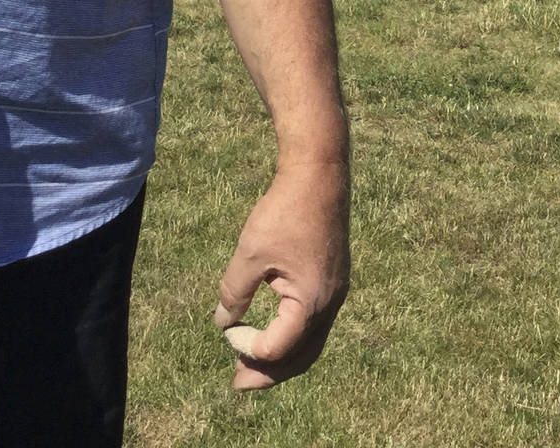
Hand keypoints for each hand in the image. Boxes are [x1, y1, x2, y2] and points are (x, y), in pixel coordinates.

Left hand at [213, 160, 349, 390]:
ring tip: (254, 366)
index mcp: (311, 302)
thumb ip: (235, 292)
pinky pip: (315, 323)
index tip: (228, 328)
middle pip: (301, 356)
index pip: (277, 347)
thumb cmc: (284, 211)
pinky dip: (294, 336)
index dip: (247, 346)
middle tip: (238, 385)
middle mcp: (331, 303)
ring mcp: (336, 292)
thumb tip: (223, 322)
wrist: (318, 175)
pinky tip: (274, 330)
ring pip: (311, 342)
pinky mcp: (334, 280)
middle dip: (269, 374)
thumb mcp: (250, 253)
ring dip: (283, 358)